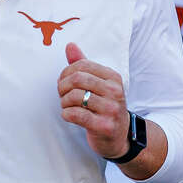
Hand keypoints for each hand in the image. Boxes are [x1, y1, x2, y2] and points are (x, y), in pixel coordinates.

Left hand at [59, 42, 129, 159]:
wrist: (120, 137)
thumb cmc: (105, 107)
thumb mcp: (98, 84)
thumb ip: (83, 64)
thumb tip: (70, 45)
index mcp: (113, 77)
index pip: (82, 65)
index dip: (66, 73)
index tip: (63, 82)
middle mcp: (115, 91)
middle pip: (77, 79)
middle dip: (62, 86)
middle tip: (62, 95)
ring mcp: (111, 109)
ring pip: (75, 97)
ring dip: (64, 102)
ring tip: (66, 106)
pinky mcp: (104, 126)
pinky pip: (76, 115)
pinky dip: (66, 114)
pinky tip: (69, 115)